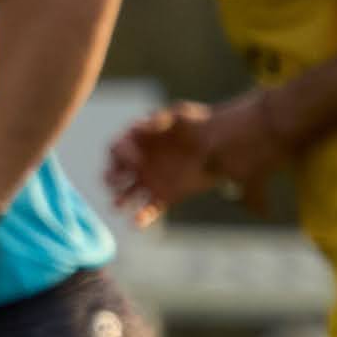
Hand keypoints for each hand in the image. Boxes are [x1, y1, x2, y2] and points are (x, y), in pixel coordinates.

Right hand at [105, 96, 272, 220]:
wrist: (224, 144)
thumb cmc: (201, 124)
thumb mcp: (182, 114)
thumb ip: (161, 118)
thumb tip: (141, 124)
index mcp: (139, 141)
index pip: (117, 148)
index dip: (121, 154)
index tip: (135, 160)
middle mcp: (140, 162)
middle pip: (115, 171)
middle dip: (111, 178)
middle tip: (115, 183)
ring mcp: (151, 180)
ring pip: (128, 193)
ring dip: (120, 199)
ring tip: (118, 205)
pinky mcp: (165, 196)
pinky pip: (150, 208)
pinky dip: (142, 216)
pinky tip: (137, 222)